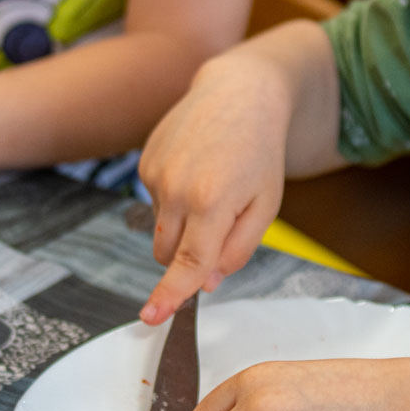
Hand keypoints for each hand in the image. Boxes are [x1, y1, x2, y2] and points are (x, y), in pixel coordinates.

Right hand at [138, 54, 292, 322]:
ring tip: (212, 186)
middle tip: (220, 225)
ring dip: (183, 225)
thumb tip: (206, 281)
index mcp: (212, 201)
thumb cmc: (259, 151)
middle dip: (188, 256)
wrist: (238, 93)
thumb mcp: (266, 205)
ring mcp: (155, 173)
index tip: (150, 318)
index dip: (169, 295)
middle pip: (168, 253)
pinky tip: (196, 171)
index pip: (188, 263)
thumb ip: (238, 249)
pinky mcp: (144, 162)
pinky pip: (154, 202)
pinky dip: (174, 199)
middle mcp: (176, 188)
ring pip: (160, 229)